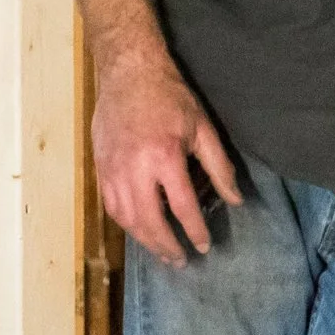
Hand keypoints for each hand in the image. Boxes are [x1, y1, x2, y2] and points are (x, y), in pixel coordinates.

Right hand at [91, 50, 243, 266]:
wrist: (128, 73)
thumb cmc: (170, 98)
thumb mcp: (202, 127)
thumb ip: (219, 166)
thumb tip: (234, 200)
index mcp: (165, 158)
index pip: (182, 207)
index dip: (195, 231)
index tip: (205, 246)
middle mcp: (135, 170)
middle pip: (150, 222)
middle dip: (167, 246)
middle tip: (181, 261)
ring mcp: (113, 172)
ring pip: (127, 220)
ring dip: (145, 242)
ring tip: (162, 253)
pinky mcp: (99, 169)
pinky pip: (111, 208)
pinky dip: (126, 225)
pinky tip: (139, 232)